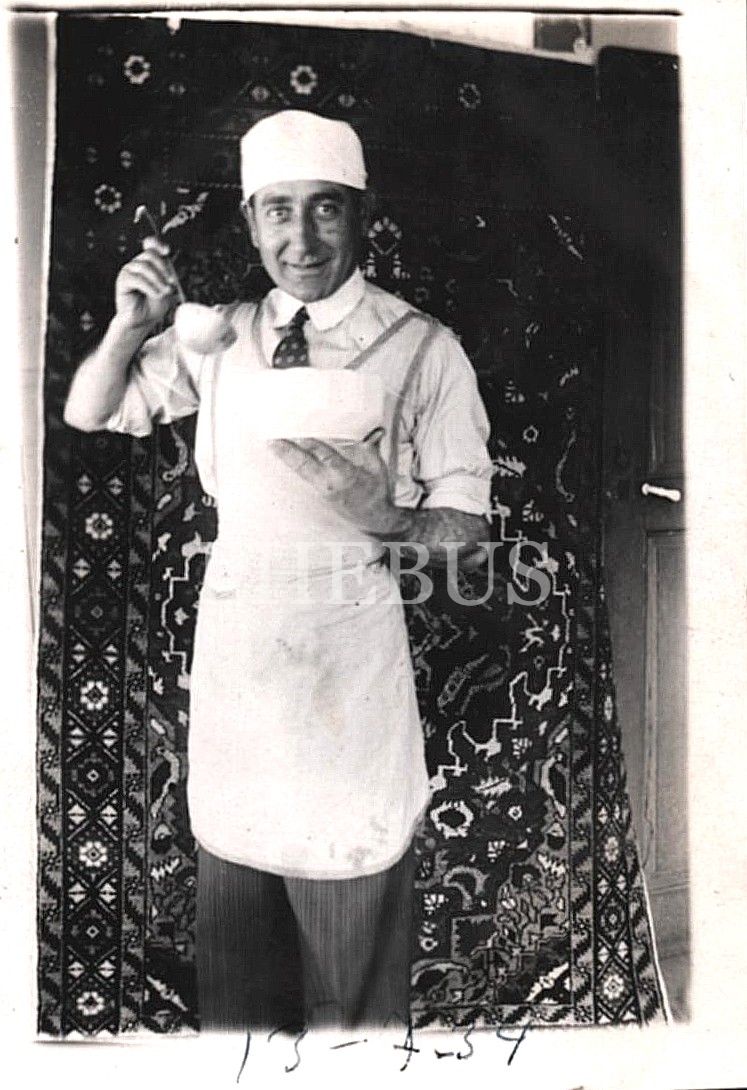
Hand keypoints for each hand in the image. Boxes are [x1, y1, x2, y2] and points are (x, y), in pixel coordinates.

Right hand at [114, 237, 178, 331]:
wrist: (143, 321)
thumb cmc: (154, 306)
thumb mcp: (166, 288)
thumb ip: (168, 276)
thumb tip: (170, 267)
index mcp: (148, 263)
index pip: (150, 244)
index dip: (157, 244)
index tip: (167, 251)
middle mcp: (137, 264)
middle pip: (150, 254)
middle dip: (163, 267)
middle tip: (171, 282)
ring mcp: (128, 271)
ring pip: (144, 266)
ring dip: (158, 280)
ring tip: (165, 292)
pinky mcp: (122, 281)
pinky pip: (136, 278)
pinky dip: (150, 286)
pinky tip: (156, 294)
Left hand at [270, 428, 410, 537]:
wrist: (372, 518)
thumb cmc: (376, 490)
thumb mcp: (378, 468)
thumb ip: (370, 448)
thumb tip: (374, 430)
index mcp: (347, 475)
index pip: (328, 457)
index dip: (313, 446)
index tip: (301, 435)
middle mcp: (331, 483)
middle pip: (306, 464)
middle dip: (289, 451)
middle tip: (274, 438)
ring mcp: (322, 489)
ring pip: (301, 470)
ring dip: (286, 456)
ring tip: (272, 443)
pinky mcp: (318, 492)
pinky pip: (303, 475)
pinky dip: (293, 464)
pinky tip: (283, 455)